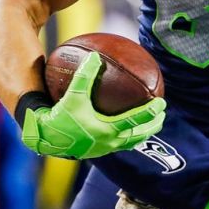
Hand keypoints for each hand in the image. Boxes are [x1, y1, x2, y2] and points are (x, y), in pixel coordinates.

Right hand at [21, 52, 165, 158]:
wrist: (45, 139)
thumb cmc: (59, 117)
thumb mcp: (72, 95)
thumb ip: (85, 76)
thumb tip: (95, 57)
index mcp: (107, 130)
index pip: (136, 120)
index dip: (151, 112)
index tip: (162, 102)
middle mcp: (109, 142)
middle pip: (139, 135)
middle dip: (154, 125)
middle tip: (162, 114)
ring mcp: (105, 148)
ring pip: (131, 142)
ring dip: (143, 132)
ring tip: (151, 123)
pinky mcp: (98, 151)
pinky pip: (120, 143)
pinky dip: (129, 135)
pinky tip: (127, 126)